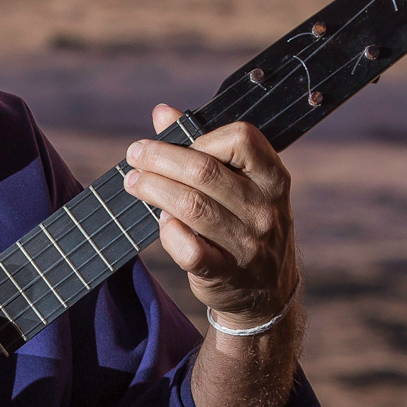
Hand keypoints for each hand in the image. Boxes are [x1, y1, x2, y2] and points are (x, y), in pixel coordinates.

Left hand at [124, 104, 299, 328]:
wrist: (267, 293)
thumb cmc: (246, 224)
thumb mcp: (242, 184)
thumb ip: (206, 147)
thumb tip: (162, 113)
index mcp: (272, 179)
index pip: (242, 138)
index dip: (202, 135)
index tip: (177, 142)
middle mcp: (265, 209)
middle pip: (204, 171)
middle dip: (161, 158)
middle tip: (135, 155)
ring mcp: (247, 244)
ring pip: (191, 206)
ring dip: (154, 189)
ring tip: (134, 182)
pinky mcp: (225, 273)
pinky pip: (188, 248)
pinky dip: (168, 231)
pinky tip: (160, 221)